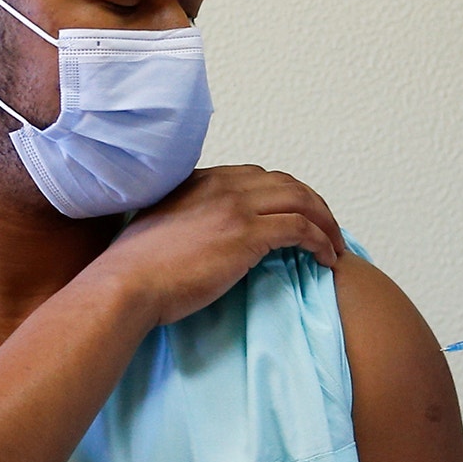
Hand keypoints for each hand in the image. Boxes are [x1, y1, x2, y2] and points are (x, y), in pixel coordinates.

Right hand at [96, 165, 343, 324]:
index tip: (301, 218)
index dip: (288, 197)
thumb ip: (190, 217)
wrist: (126, 284)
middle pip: (288, 184)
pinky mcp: (246, 234)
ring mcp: (236, 207)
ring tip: (335, 247)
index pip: (261, 177)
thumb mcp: (165, 224)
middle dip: (316, 206)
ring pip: (302, 201)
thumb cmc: (137, 269)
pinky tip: (326, 259)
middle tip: (329, 231)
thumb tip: (207, 234)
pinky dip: (321, 242)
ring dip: (326, 224)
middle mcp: (223, 184)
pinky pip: (301, 229)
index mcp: (204, 179)